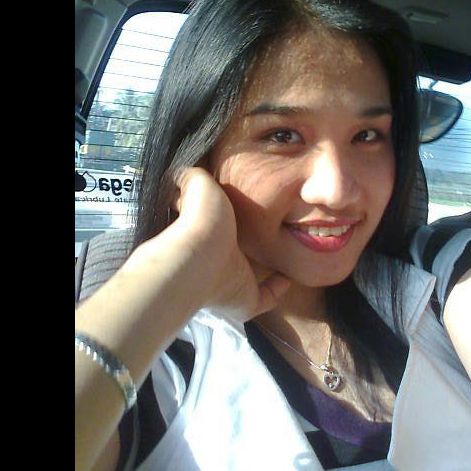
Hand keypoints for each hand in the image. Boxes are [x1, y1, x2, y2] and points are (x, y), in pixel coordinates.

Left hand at [135, 167, 291, 320]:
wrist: (198, 258)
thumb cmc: (199, 220)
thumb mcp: (199, 187)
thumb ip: (193, 176)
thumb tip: (182, 169)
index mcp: (206, 239)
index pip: (216, 234)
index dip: (229, 225)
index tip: (245, 216)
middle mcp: (216, 265)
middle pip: (233, 258)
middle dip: (246, 248)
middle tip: (268, 232)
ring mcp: (231, 286)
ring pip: (249, 281)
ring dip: (264, 270)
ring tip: (283, 251)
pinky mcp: (246, 302)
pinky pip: (265, 297)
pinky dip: (277, 288)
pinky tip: (288, 275)